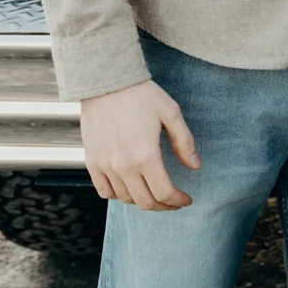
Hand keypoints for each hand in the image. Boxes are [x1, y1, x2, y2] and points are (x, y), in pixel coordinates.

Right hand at [78, 80, 200, 210]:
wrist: (105, 82)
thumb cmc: (140, 94)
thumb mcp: (171, 113)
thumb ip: (184, 142)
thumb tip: (195, 166)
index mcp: (146, 155)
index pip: (165, 193)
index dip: (178, 200)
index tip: (186, 199)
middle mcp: (124, 166)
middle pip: (146, 202)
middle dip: (164, 206)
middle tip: (172, 201)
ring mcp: (105, 166)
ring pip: (125, 199)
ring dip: (142, 200)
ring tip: (152, 191)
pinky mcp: (91, 161)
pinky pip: (104, 191)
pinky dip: (117, 195)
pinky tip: (128, 187)